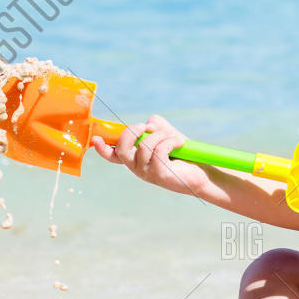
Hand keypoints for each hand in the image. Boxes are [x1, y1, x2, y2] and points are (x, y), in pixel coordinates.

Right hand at [90, 114, 210, 197]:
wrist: (203, 173)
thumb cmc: (183, 154)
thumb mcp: (167, 135)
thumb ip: (156, 126)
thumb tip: (148, 122)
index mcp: (136, 158)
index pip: (114, 155)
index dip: (103, 148)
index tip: (95, 139)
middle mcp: (138, 168)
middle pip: (122, 148)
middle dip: (132, 131)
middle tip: (147, 127)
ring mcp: (147, 173)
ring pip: (143, 147)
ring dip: (160, 135)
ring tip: (174, 138)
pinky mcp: (159, 175)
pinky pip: (159, 151)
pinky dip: (170, 141)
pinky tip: (180, 143)